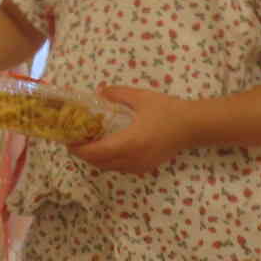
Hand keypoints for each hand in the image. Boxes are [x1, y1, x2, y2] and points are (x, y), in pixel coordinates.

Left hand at [74, 87, 193, 174]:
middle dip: (83, 154)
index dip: (78, 149)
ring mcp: (139, 166)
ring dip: (94, 159)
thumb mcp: (141, 98)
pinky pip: (119, 168)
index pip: (96, 152)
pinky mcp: (144, 168)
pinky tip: (107, 148)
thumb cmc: (167, 110)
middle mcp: (132, 159)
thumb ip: (117, 94)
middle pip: (98, 163)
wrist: (192, 127)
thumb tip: (100, 91)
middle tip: (74, 140)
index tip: (67, 140)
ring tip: (88, 143)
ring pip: (108, 168)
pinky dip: (108, 161)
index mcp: (130, 142)